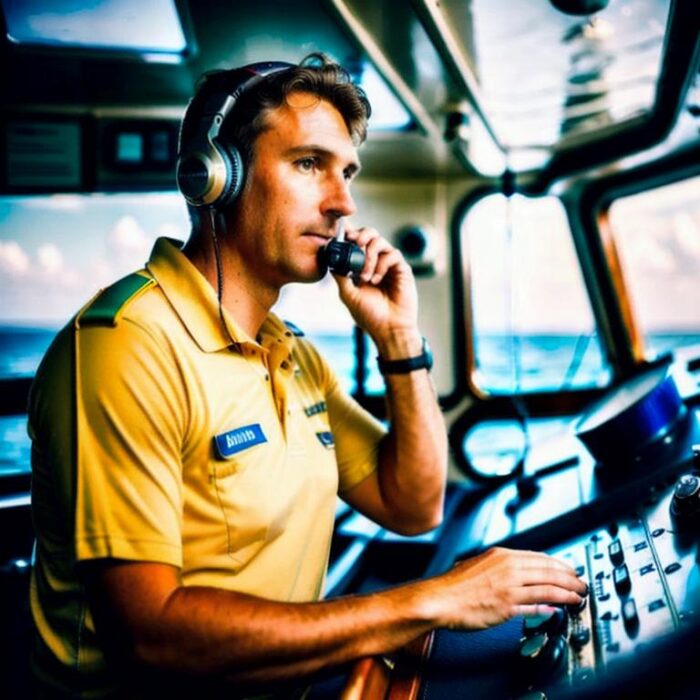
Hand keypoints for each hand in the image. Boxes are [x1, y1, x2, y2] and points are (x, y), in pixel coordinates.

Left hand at [333, 225, 418, 347]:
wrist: (389, 329)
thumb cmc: (370, 315)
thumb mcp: (348, 294)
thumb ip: (340, 275)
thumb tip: (330, 258)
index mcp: (362, 266)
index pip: (357, 242)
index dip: (350, 233)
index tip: (342, 234)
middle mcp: (376, 262)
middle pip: (370, 234)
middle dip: (361, 235)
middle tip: (354, 244)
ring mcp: (390, 264)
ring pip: (380, 241)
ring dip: (369, 256)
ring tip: (365, 277)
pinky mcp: (402, 269)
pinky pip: (392, 254)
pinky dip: (381, 265)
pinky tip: (376, 280)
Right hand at [426, 547, 587, 630]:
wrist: (440, 598)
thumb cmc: (454, 585)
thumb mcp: (479, 565)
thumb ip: (499, 567)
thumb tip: (516, 573)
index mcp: (501, 555)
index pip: (539, 557)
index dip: (558, 564)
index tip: (569, 569)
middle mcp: (507, 567)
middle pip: (548, 570)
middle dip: (569, 577)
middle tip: (581, 583)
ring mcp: (508, 587)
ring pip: (547, 587)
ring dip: (567, 593)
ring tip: (578, 597)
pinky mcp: (507, 606)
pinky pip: (535, 605)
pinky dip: (550, 606)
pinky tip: (558, 609)